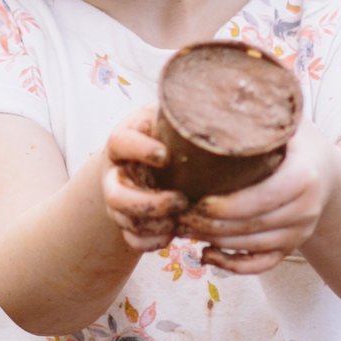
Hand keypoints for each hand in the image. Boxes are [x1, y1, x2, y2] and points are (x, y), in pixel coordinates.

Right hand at [99, 107, 186, 252]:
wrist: (155, 157)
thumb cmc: (172, 132)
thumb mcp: (175, 116)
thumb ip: (187, 110)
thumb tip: (226, 98)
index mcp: (126, 140)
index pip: (119, 142)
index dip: (139, 150)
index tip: (165, 156)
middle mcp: (117, 171)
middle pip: (114, 194)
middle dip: (148, 204)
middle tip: (181, 200)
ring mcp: (120, 198)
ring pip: (122, 220)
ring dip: (154, 225)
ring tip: (182, 220)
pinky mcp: (129, 220)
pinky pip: (132, 239)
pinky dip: (152, 241)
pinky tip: (173, 234)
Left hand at [179, 118, 340, 274]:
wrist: (329, 173)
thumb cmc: (297, 140)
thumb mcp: (287, 118)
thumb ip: (260, 104)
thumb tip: (223, 79)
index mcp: (304, 176)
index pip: (262, 198)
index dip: (227, 205)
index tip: (195, 199)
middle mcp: (306, 209)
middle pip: (252, 225)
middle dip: (210, 224)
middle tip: (177, 212)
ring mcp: (300, 232)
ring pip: (252, 247)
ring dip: (214, 241)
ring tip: (182, 226)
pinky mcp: (291, 248)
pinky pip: (261, 265)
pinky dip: (233, 266)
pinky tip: (206, 253)